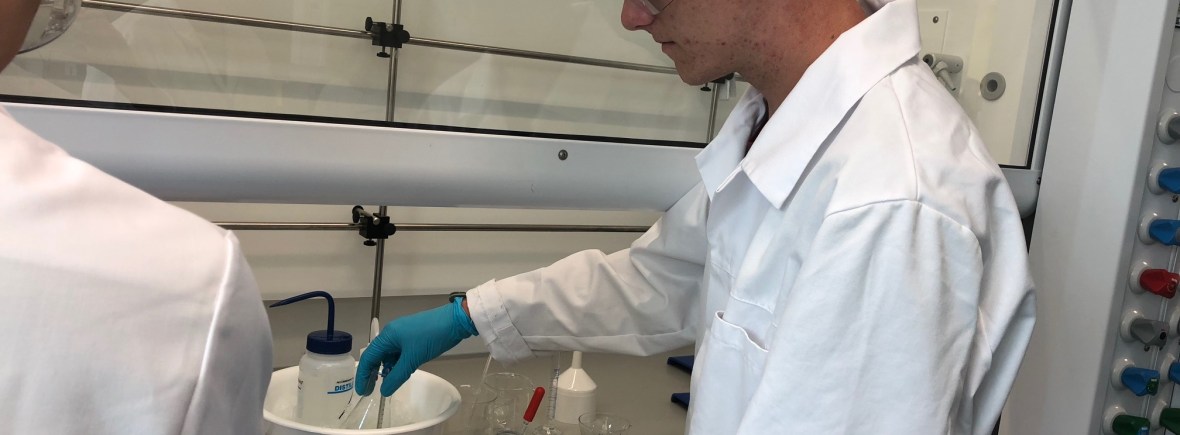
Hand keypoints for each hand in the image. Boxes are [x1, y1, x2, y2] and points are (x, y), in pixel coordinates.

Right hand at [355, 298, 477, 396]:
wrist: (455, 321)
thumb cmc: (431, 337)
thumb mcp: (413, 359)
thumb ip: (397, 376)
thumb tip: (384, 391)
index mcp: (387, 336)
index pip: (368, 357)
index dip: (362, 376)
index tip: (362, 392)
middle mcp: (392, 334)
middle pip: (377, 356)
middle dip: (372, 374)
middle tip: (371, 391)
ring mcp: (402, 335)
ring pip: (389, 356)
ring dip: (387, 370)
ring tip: (388, 384)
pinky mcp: (413, 338)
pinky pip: (400, 354)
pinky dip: (398, 365)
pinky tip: (401, 373)